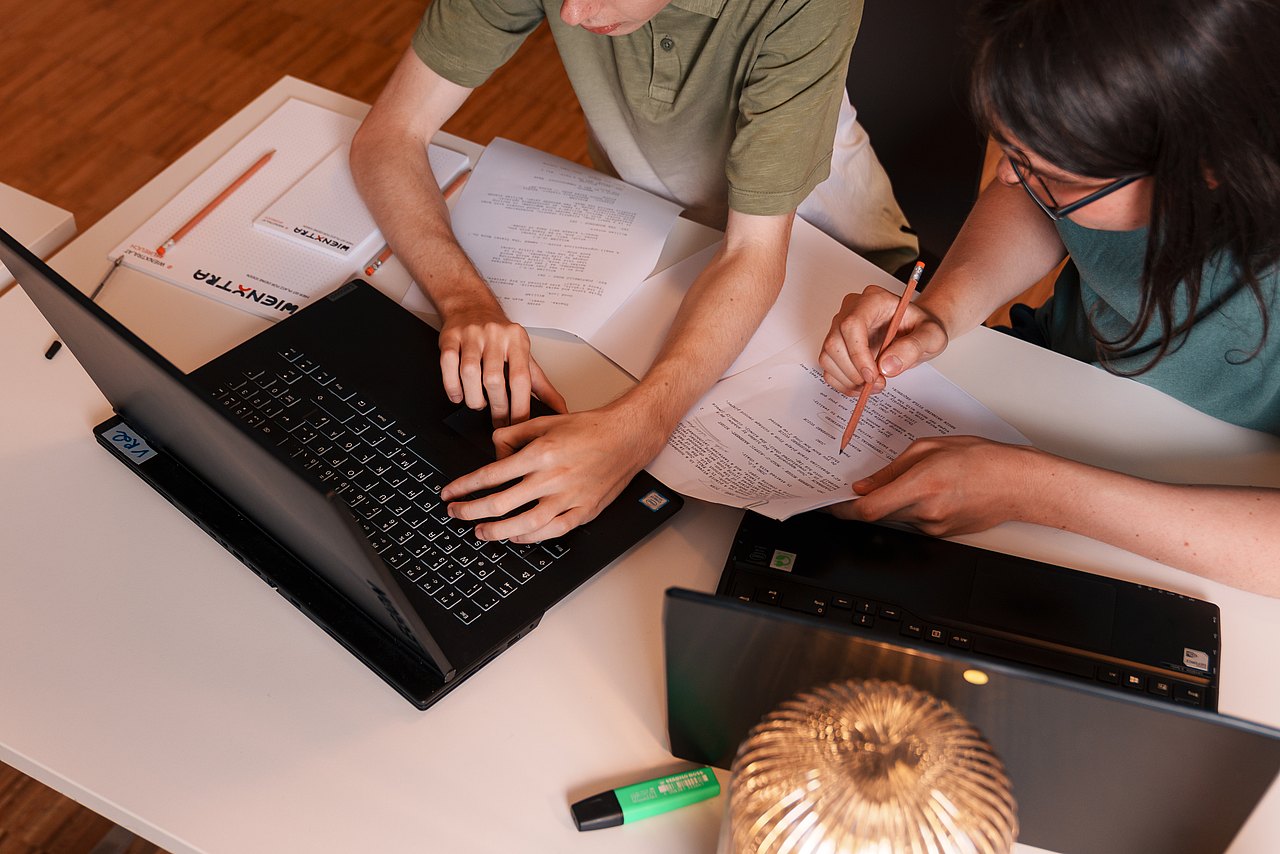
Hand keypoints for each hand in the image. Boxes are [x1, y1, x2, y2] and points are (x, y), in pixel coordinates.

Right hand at [437, 305, 566, 426]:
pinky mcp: (450, 337)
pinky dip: (452, 387)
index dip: (519, 406)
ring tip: (479, 404)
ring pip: (469, 373)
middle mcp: (495, 336)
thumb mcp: (525, 357)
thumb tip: (560, 411)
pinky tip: (459, 395)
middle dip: (497, 407)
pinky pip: (447, 365)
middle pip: (494, 379)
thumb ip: (542, 386)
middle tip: (498, 421)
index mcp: (518, 341)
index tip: (518, 424)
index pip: (520, 379)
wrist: (472, 306)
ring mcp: (471, 335)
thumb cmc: (501, 336)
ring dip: (474, 398)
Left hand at [439, 401, 663, 541]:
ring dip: (497, 530)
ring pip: (524, 523)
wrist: (626, 437)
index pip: (491, 475)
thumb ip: (515, 434)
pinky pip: (552, 531)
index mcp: (541, 454)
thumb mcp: (546, 422)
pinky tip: (515, 536)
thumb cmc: (591, 429)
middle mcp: (553, 478)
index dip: (465, 486)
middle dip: (471, 510)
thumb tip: (494, 451)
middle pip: (501, 502)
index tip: (451, 493)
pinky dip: (530, 537)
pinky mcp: (584, 511)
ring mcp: (569, 498)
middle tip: (457, 513)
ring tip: (480, 531)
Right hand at [819, 285, 948, 394]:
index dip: (858, 353)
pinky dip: (843, 382)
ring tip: (874, 385)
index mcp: (874, 300)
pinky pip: (828, 366)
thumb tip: (886, 366)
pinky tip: (862, 385)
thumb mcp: (932, 336)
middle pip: (835, 342)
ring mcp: (840, 326)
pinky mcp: (837, 344)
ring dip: (848, 379)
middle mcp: (851, 310)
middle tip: (878, 383)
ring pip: (828, 357)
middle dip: (854, 371)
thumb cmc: (922, 328)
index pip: (852, 324)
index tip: (873, 375)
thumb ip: (914, 347)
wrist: (916, 331)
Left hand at [829, 436, 1044, 535]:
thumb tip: (865, 486)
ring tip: (910, 481)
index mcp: (921, 485)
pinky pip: (914, 522)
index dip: (843, 510)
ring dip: (891, 503)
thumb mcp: (930, 448)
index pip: (869, 509)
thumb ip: (892, 469)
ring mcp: (935, 527)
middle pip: (879, 514)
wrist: (1017, 484)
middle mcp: (926, 511)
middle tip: (857, 487)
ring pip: (896, 518)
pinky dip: (910, 508)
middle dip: (866, 502)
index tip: (830, 504)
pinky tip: (928, 491)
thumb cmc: (981, 459)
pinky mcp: (943, 535)